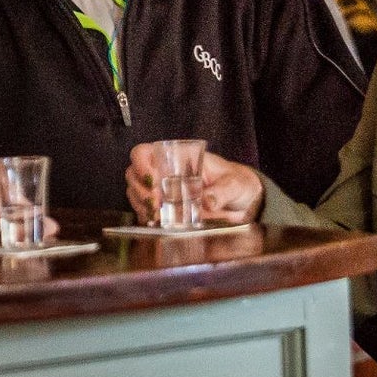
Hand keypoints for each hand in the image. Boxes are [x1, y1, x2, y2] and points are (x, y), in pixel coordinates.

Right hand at [124, 145, 263, 225]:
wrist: (242, 204)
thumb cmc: (237, 183)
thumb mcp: (235, 184)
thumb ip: (223, 191)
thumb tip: (208, 201)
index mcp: (177, 158)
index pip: (145, 152)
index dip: (141, 164)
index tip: (152, 181)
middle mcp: (164, 172)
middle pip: (133, 174)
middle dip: (140, 190)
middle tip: (156, 204)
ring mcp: (162, 192)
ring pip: (135, 194)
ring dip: (141, 205)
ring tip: (157, 216)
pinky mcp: (165, 210)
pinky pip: (145, 212)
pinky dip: (147, 218)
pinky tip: (158, 223)